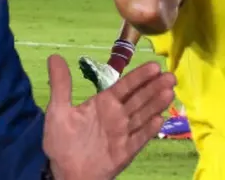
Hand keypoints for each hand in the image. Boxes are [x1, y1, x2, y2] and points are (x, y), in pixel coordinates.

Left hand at [43, 56, 174, 179]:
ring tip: (169, 92)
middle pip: (139, 99)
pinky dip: (148, 131)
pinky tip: (159, 120)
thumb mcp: (58, 111)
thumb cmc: (62, 142)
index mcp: (104, 103)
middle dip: (154, 87)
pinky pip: (138, 140)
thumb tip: (54, 56)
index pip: (125, 86)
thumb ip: (60, 85)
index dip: (139, 77)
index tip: (154, 66)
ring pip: (142, 116)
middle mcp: (117, 116)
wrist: (65, 173)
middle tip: (170, 76)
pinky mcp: (124, 152)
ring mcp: (123, 134)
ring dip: (155, 104)